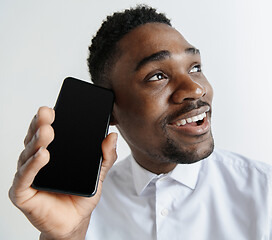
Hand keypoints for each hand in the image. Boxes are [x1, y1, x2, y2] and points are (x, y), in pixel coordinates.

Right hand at [9, 106, 117, 239]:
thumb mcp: (98, 174)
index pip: (46, 132)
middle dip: (40, 124)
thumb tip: (112, 136)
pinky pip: (25, 177)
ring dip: (37, 142)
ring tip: (47, 132)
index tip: (54, 108)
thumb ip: (106, 156)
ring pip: (28, 154)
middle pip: (35, 139)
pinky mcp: (22, 192)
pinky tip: (42, 155)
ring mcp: (28, 176)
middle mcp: (36, 161)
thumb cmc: (80, 196)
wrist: (74, 222)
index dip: (48, 119)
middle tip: (47, 113)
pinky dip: (32, 165)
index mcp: (53, 154)